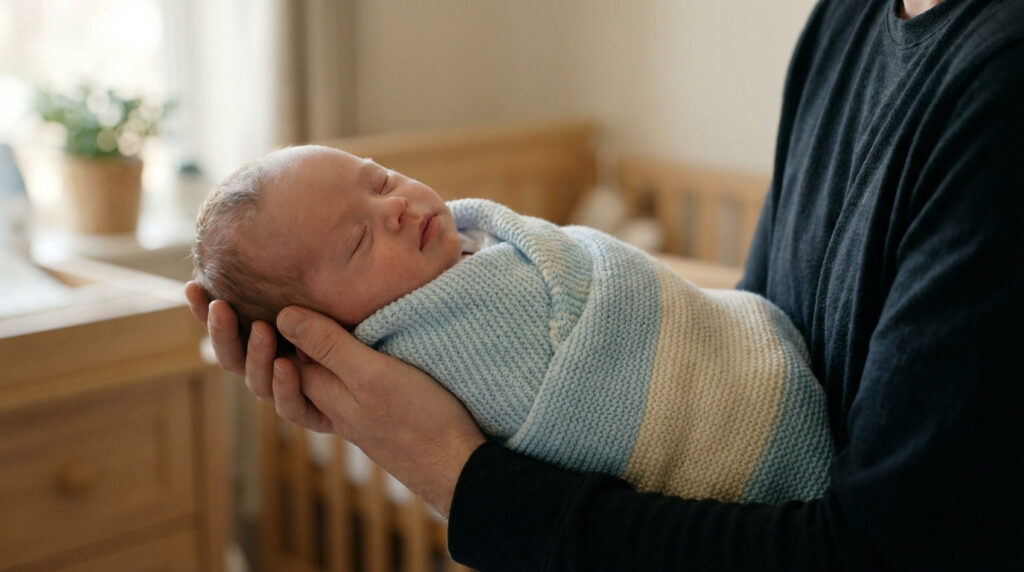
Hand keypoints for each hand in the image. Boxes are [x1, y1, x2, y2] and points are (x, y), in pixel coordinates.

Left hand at [184, 281, 484, 515]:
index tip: (209, 296)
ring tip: (227, 304)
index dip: (226, 331)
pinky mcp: (355, 385)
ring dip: (251, 338)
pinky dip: (289, 341)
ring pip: (278, 365)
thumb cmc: (417, 416)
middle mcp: (315, 394)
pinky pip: (308, 361)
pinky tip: (284, 319)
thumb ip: (327, 345)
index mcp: (310, 392)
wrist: (455, 455)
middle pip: (256, 366)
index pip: (253, 362)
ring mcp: (334, 392)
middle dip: (227, 333)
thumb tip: (280, 315)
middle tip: (209, 298)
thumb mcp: (371, 376)